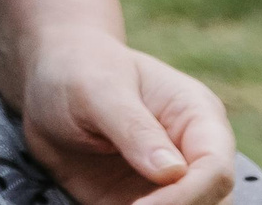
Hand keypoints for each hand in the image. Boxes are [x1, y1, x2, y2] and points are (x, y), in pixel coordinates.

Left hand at [17, 31, 236, 204]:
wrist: (46, 79)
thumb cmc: (78, 70)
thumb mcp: (98, 89)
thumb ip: (133, 127)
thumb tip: (172, 171)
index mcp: (197, 116)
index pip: (214, 168)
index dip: (186, 195)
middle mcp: (191, 154)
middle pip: (211, 202)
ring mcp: (169, 182)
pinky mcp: (140, 201)